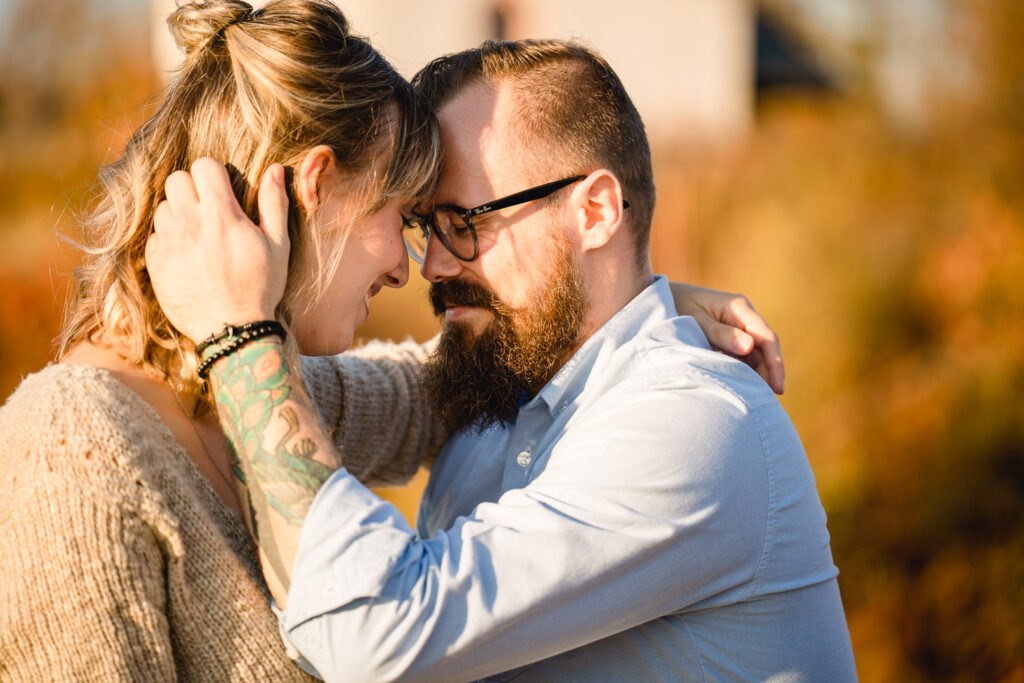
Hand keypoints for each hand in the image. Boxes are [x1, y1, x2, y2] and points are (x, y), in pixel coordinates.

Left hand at [145, 159, 290, 342]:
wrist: (232, 331)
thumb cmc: (260, 287)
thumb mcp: (278, 246)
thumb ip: (274, 203)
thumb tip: (274, 169)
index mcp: (221, 216)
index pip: (203, 166)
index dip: (214, 174)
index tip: (223, 189)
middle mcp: (189, 224)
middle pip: (176, 179)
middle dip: (192, 188)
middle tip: (207, 208)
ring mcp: (168, 244)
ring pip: (163, 207)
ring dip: (179, 214)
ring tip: (198, 235)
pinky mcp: (154, 263)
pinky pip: (155, 235)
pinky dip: (169, 240)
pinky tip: (188, 256)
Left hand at [670, 282, 784, 393]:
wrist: (660, 300)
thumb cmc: (675, 307)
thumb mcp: (695, 321)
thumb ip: (720, 334)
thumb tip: (749, 347)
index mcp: (738, 307)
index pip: (765, 337)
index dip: (775, 363)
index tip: (778, 387)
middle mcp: (743, 315)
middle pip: (765, 347)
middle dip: (771, 372)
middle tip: (771, 399)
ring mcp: (738, 325)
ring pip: (757, 353)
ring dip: (760, 373)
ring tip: (760, 398)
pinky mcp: (730, 336)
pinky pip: (745, 355)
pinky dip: (747, 370)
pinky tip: (747, 388)